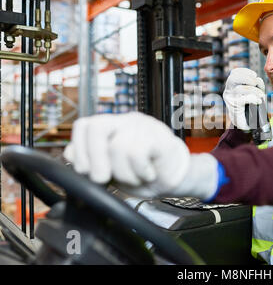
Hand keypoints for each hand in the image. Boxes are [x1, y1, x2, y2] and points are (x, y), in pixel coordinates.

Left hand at [63, 112, 218, 198]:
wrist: (175, 179)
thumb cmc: (143, 173)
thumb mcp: (112, 171)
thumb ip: (91, 161)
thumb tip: (70, 153)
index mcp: (112, 127)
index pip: (85, 125)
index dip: (80, 149)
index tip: (85, 172)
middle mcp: (126, 121)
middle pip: (97, 126)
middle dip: (94, 159)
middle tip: (102, 178)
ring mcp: (143, 127)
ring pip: (118, 147)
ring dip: (124, 173)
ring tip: (136, 176)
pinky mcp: (159, 137)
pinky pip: (137, 153)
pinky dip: (139, 171)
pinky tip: (147, 173)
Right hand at [223, 68, 265, 130]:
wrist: (246, 124)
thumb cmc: (251, 107)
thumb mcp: (254, 93)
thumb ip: (256, 85)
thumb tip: (258, 80)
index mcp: (232, 85)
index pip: (234, 73)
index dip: (245, 71)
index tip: (254, 74)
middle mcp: (228, 91)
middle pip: (233, 78)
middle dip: (247, 78)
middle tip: (255, 83)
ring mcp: (230, 99)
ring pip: (239, 89)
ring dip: (253, 90)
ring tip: (261, 96)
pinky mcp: (233, 107)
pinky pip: (242, 100)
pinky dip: (252, 99)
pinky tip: (258, 101)